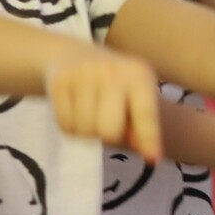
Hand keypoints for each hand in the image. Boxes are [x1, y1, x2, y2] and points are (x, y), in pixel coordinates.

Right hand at [46, 48, 165, 163]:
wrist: (76, 56)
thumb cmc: (116, 86)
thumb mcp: (137, 99)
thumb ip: (144, 129)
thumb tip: (151, 156)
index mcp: (139, 75)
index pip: (145, 114)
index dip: (149, 138)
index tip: (155, 158)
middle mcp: (112, 71)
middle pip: (109, 130)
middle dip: (109, 138)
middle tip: (109, 126)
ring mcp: (83, 74)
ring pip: (85, 130)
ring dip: (88, 133)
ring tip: (92, 116)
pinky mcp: (59, 81)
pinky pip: (65, 125)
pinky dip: (72, 128)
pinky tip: (76, 111)